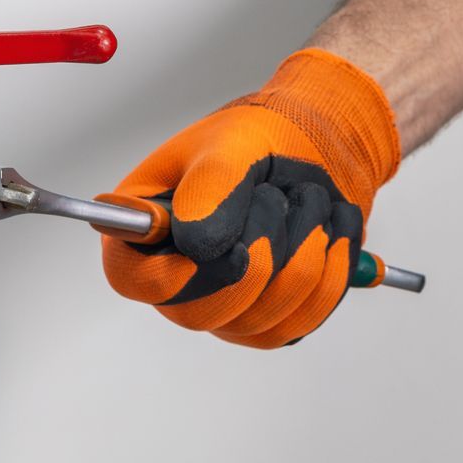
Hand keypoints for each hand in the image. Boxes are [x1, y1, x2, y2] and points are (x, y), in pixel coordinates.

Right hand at [100, 50, 400, 347]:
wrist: (316, 152)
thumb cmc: (260, 140)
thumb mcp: (233, 142)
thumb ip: (210, 185)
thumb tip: (195, 243)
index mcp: (146, 229)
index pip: (131, 278)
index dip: (172, 275)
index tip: (228, 247)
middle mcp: (177, 280)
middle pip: (201, 311)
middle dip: (260, 246)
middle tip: (277, 195)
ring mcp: (224, 309)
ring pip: (261, 316)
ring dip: (304, 246)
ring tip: (308, 200)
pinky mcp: (271, 323)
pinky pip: (303, 319)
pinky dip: (330, 268)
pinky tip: (329, 231)